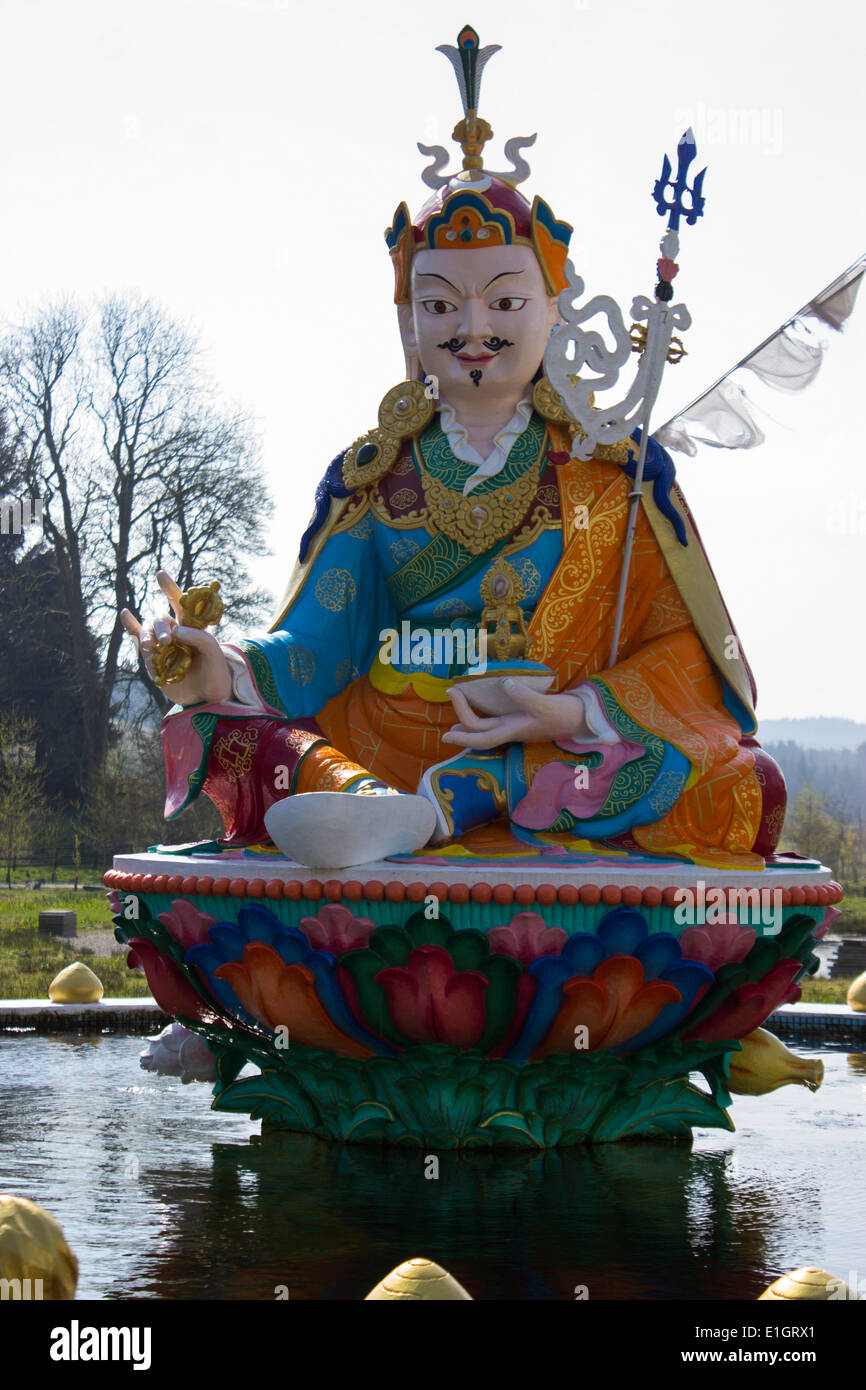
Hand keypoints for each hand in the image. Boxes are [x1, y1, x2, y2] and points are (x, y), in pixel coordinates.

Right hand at [121, 570, 231, 706]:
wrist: (208, 697)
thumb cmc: (216, 672)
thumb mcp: (214, 652)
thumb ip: (198, 637)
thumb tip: (175, 631)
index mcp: (192, 627)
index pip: (180, 604)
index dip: (170, 589)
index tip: (160, 575)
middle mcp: (176, 633)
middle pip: (161, 620)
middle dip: (161, 628)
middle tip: (167, 641)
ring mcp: (162, 646)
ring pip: (148, 631)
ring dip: (146, 635)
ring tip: (149, 646)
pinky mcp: (153, 660)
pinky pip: (138, 640)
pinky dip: (131, 627)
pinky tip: (125, 613)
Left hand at [442, 679, 591, 749]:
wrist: (581, 718)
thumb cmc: (564, 714)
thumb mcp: (545, 704)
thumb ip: (523, 696)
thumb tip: (504, 682)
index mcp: (513, 731)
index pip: (482, 737)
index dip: (462, 734)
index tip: (448, 725)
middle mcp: (511, 731)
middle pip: (479, 733)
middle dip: (460, 719)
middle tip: (450, 692)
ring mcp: (515, 726)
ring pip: (486, 729)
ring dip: (468, 724)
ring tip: (453, 723)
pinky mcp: (521, 719)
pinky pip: (495, 721)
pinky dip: (483, 718)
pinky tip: (481, 708)